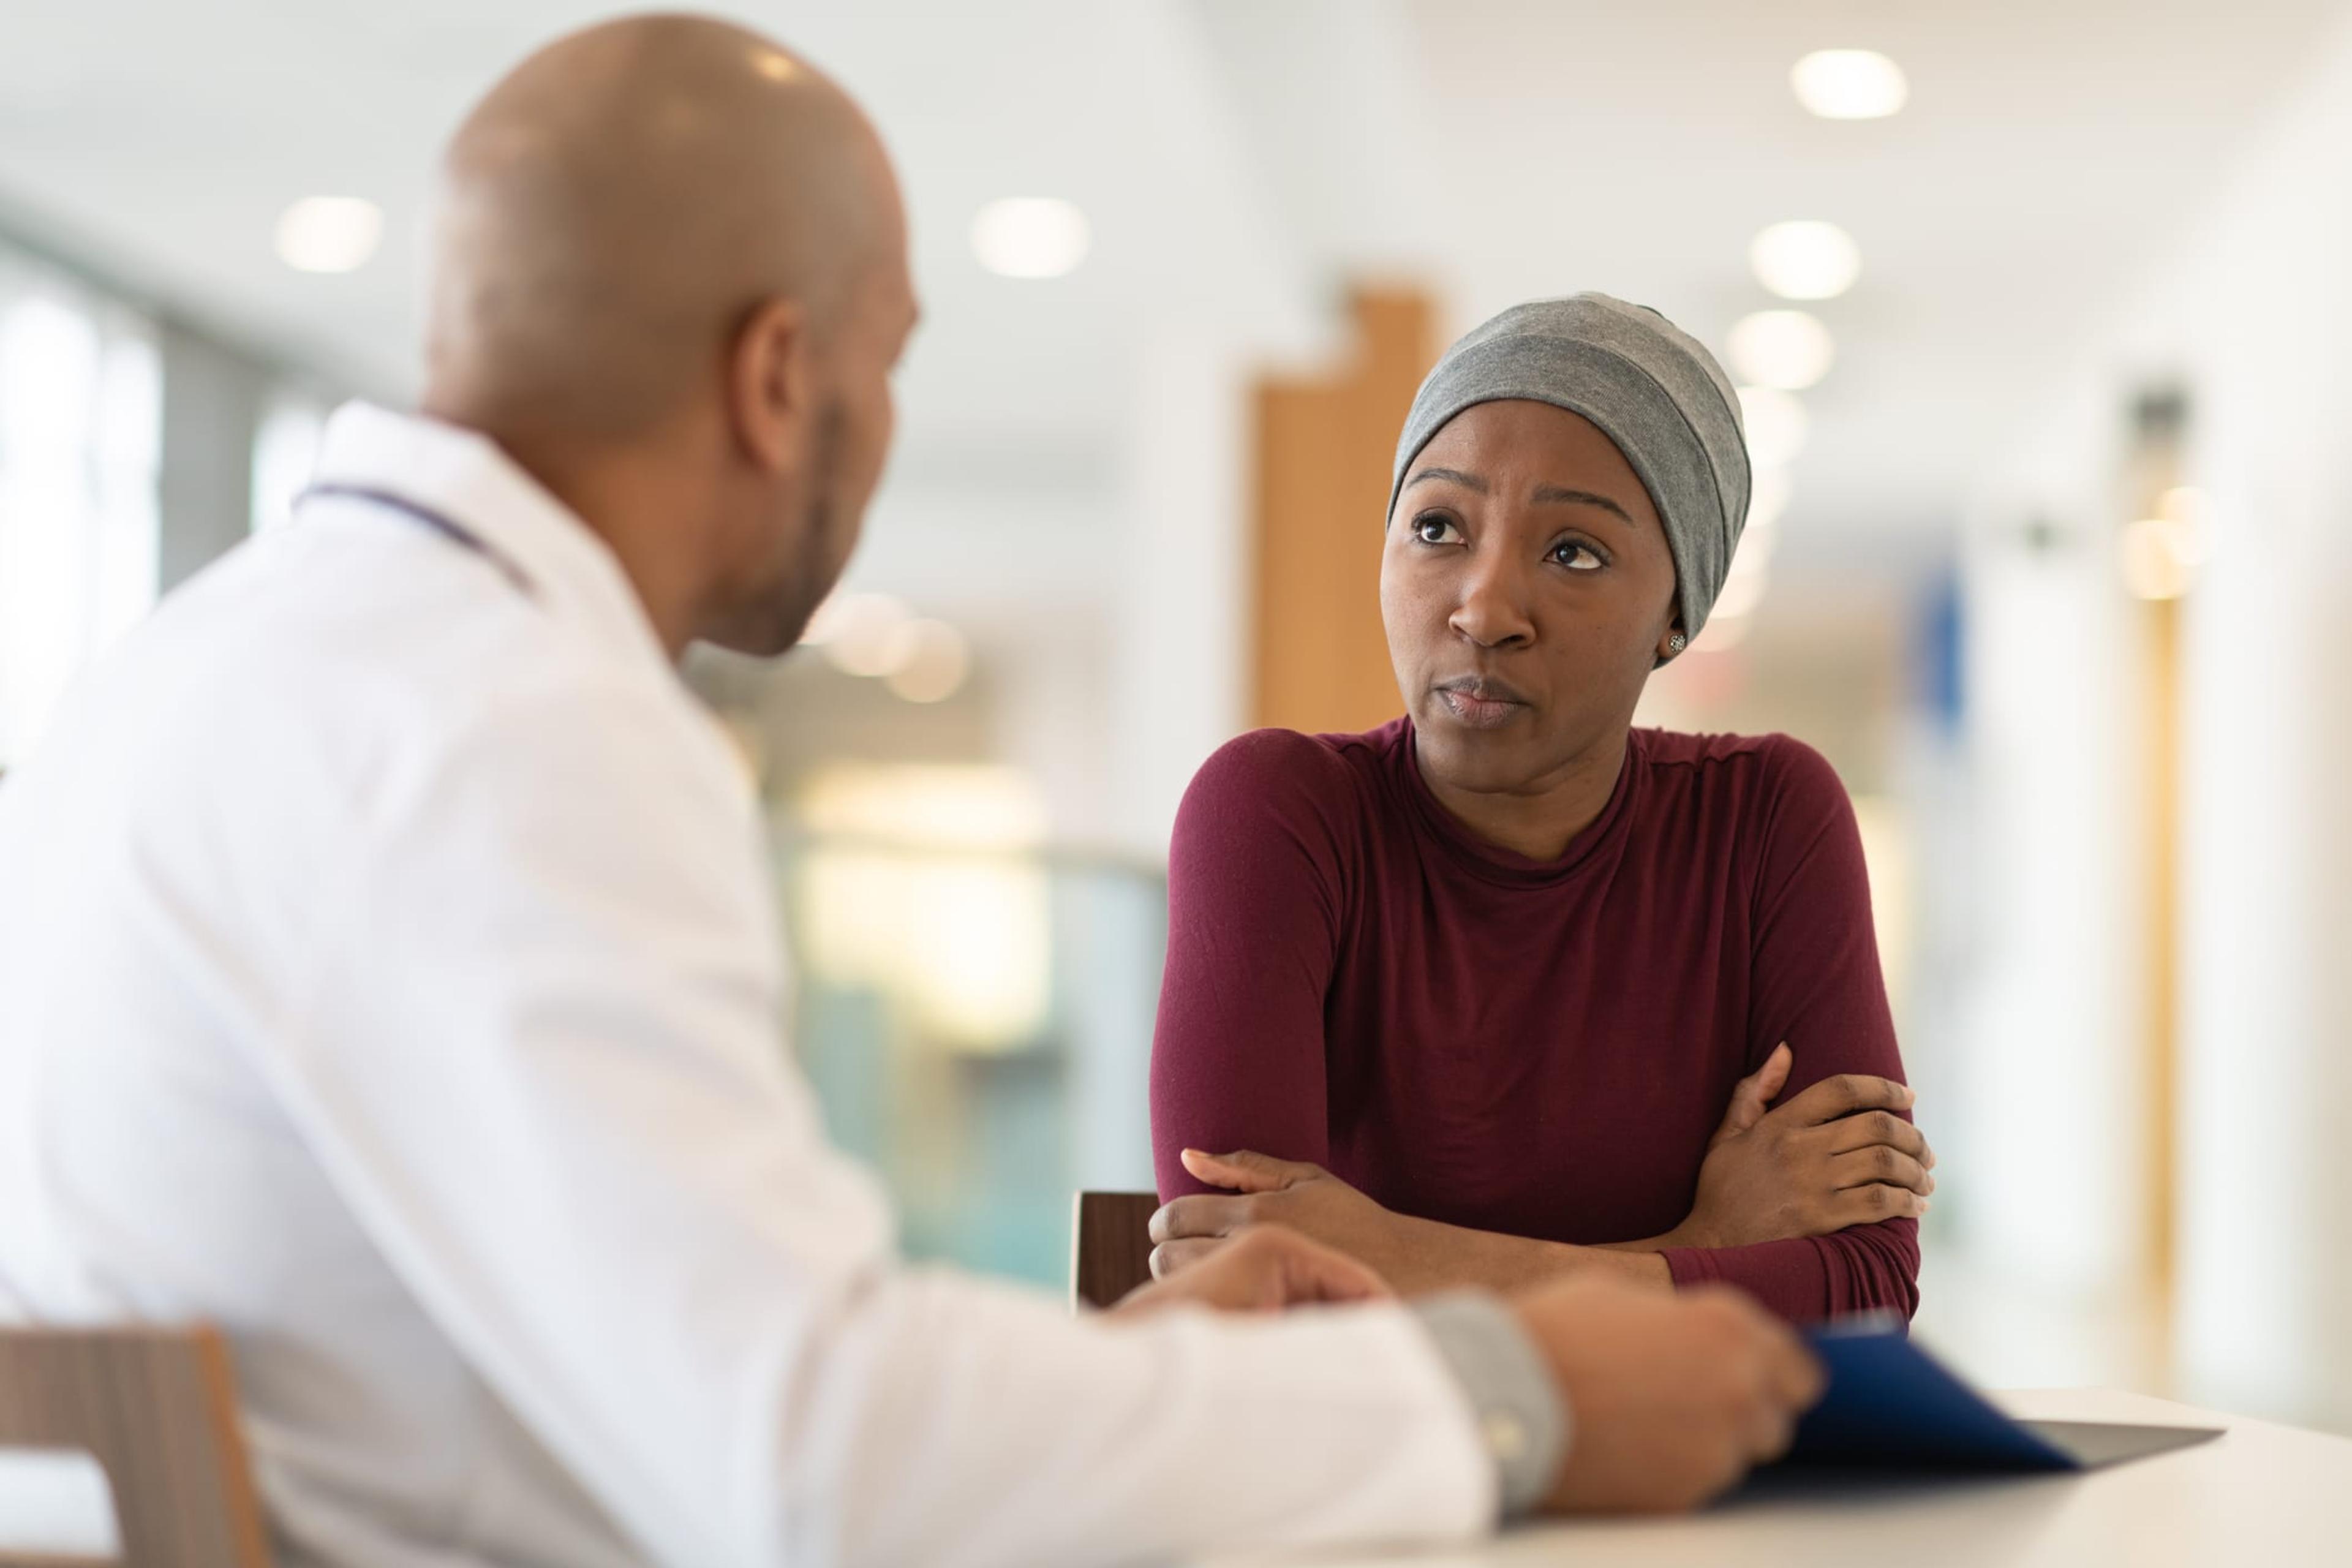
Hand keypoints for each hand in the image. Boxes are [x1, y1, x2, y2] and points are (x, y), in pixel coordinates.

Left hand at [1150, 1149, 1440, 1291]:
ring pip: (1187, 1286)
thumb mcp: (1304, 1178)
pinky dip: (1205, 1304)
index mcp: (1256, 1210)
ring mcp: (1259, 1287)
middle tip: (1175, 1251)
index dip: (1162, 1223)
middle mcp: (1252, 1248)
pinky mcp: (1268, 1315)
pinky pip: (1215, 1311)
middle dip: (1164, 1252)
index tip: (1166, 1227)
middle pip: (1170, 1255)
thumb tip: (1187, 1156)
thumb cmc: (1353, 1218)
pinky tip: (1218, 1299)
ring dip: (1180, 1279)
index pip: (1177, 1216)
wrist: (1403, 1269)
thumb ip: (1245, 1166)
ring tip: (1196, 1274)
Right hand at [1511, 1275, 1822, 1511]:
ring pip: (1738, 1456)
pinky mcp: (1684, 1495)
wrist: (1501, 1397)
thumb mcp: (1623, 1296)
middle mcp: (1739, 1388)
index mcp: (1728, 1327)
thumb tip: (1697, 1341)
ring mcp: (1715, 1448)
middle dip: (1745, 1410)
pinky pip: (1697, 1484)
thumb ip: (1680, 1322)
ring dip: (1707, 1442)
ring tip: (1644, 1425)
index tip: (1748, 1377)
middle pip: (1777, 1416)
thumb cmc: (1552, 1333)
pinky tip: (1627, 1449)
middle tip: (1689, 1403)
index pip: (1797, 1367)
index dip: (1771, 1372)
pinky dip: (1672, 1471)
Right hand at [1667, 1045, 1933, 1249]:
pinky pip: (1879, 1202)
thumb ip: (1754, 1091)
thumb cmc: (1722, 1188)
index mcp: (1780, 1124)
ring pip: (1884, 1163)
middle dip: (1911, 1135)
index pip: (1841, 1089)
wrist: (1711, 1243)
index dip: (1882, 1086)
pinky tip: (1914, 1205)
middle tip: (1924, 1148)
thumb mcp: (1727, 1133)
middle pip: (1875, 1126)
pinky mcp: (1821, 1219)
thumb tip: (1785, 1050)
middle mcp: (1799, 1149)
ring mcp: (1811, 1185)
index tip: (1907, 1093)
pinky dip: (1906, 1201)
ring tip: (1925, 1178)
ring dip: (1915, 1170)